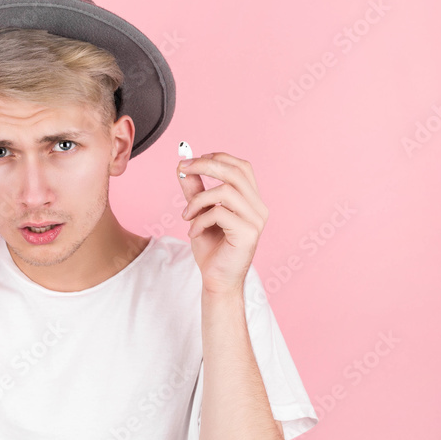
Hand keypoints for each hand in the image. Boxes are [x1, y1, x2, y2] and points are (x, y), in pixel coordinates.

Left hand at [177, 152, 267, 295]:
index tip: (190, 163)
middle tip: (181, 170)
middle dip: (204, 165)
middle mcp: (258, 207)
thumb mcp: (199, 214)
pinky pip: (218, 213)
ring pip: (225, 191)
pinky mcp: (248, 233)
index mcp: (252, 200)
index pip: (241, 167)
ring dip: (198, 200)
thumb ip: (195, 191)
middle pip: (235, 172)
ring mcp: (256, 220)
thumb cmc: (211, 249)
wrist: (217, 281)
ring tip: (186, 216)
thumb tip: (183, 167)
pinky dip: (200, 220)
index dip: (217, 158)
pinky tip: (194, 232)